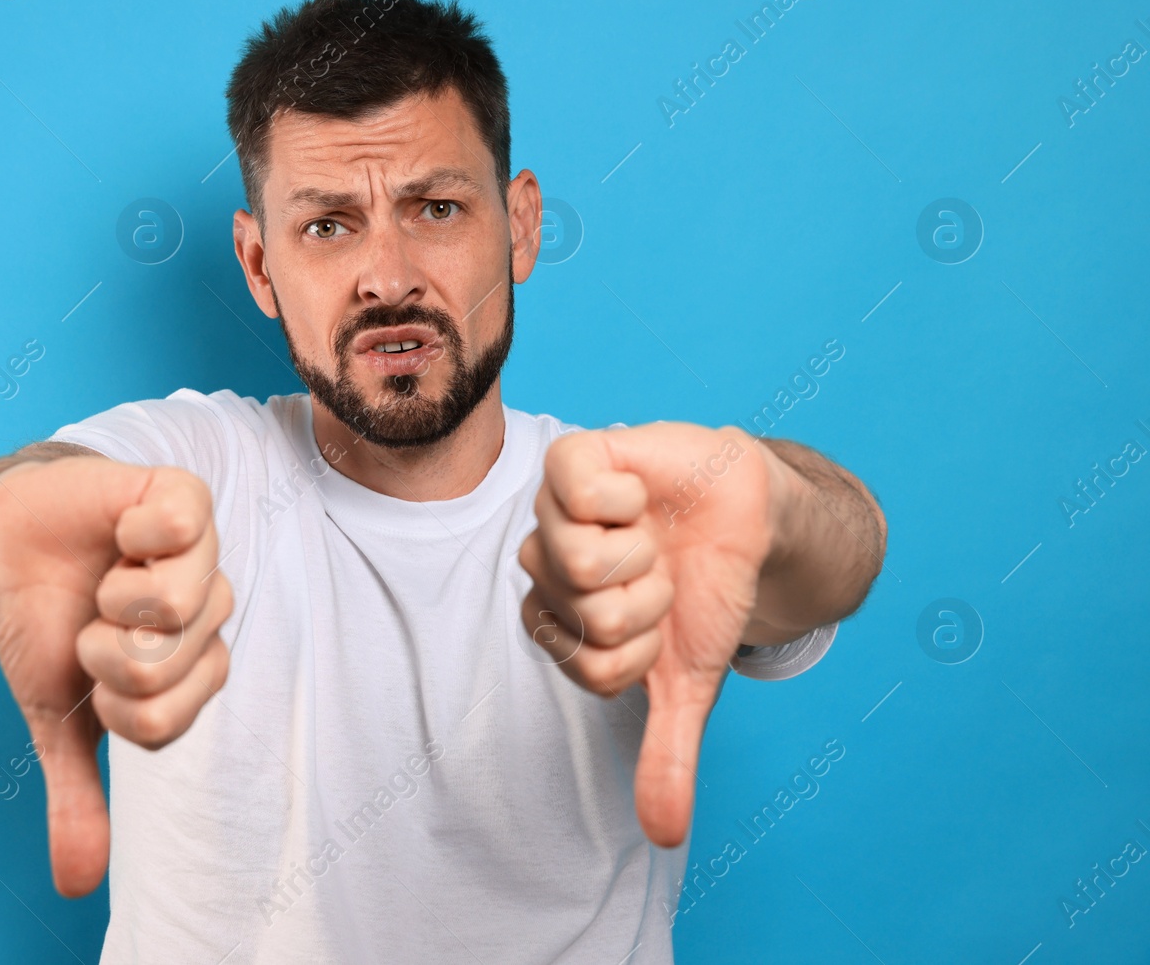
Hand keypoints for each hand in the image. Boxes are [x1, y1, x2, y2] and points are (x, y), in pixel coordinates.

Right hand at [0, 456, 232, 895]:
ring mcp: (202, 555)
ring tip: (107, 575)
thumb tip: (76, 886)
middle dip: (108, 652)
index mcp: (190, 668)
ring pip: (182, 604)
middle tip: (94, 621)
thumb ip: (78, 792)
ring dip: (117, 598)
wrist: (6, 541)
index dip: (112, 704)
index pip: (167, 720)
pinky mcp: (184, 500)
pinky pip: (183, 528)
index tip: (91, 676)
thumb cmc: (43, 624)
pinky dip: (134, 536)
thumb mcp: (56, 716)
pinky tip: (119, 532)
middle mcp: (207, 613)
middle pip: (173, 665)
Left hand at [517, 422, 781, 846]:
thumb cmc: (705, 593)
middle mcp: (546, 564)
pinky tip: (640, 496)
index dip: (640, 651)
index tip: (660, 627)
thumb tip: (666, 837)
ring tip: (653, 536)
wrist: (750, 519)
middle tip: (662, 576)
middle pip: (584, 614)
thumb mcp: (688, 681)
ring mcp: (555, 511)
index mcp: (559, 617)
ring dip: (641, 556)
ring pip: (578, 561)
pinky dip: (626, 499)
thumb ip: (666, 754)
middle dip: (647, 603)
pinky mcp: (575, 460)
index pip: (586, 664)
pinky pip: (578, 491)